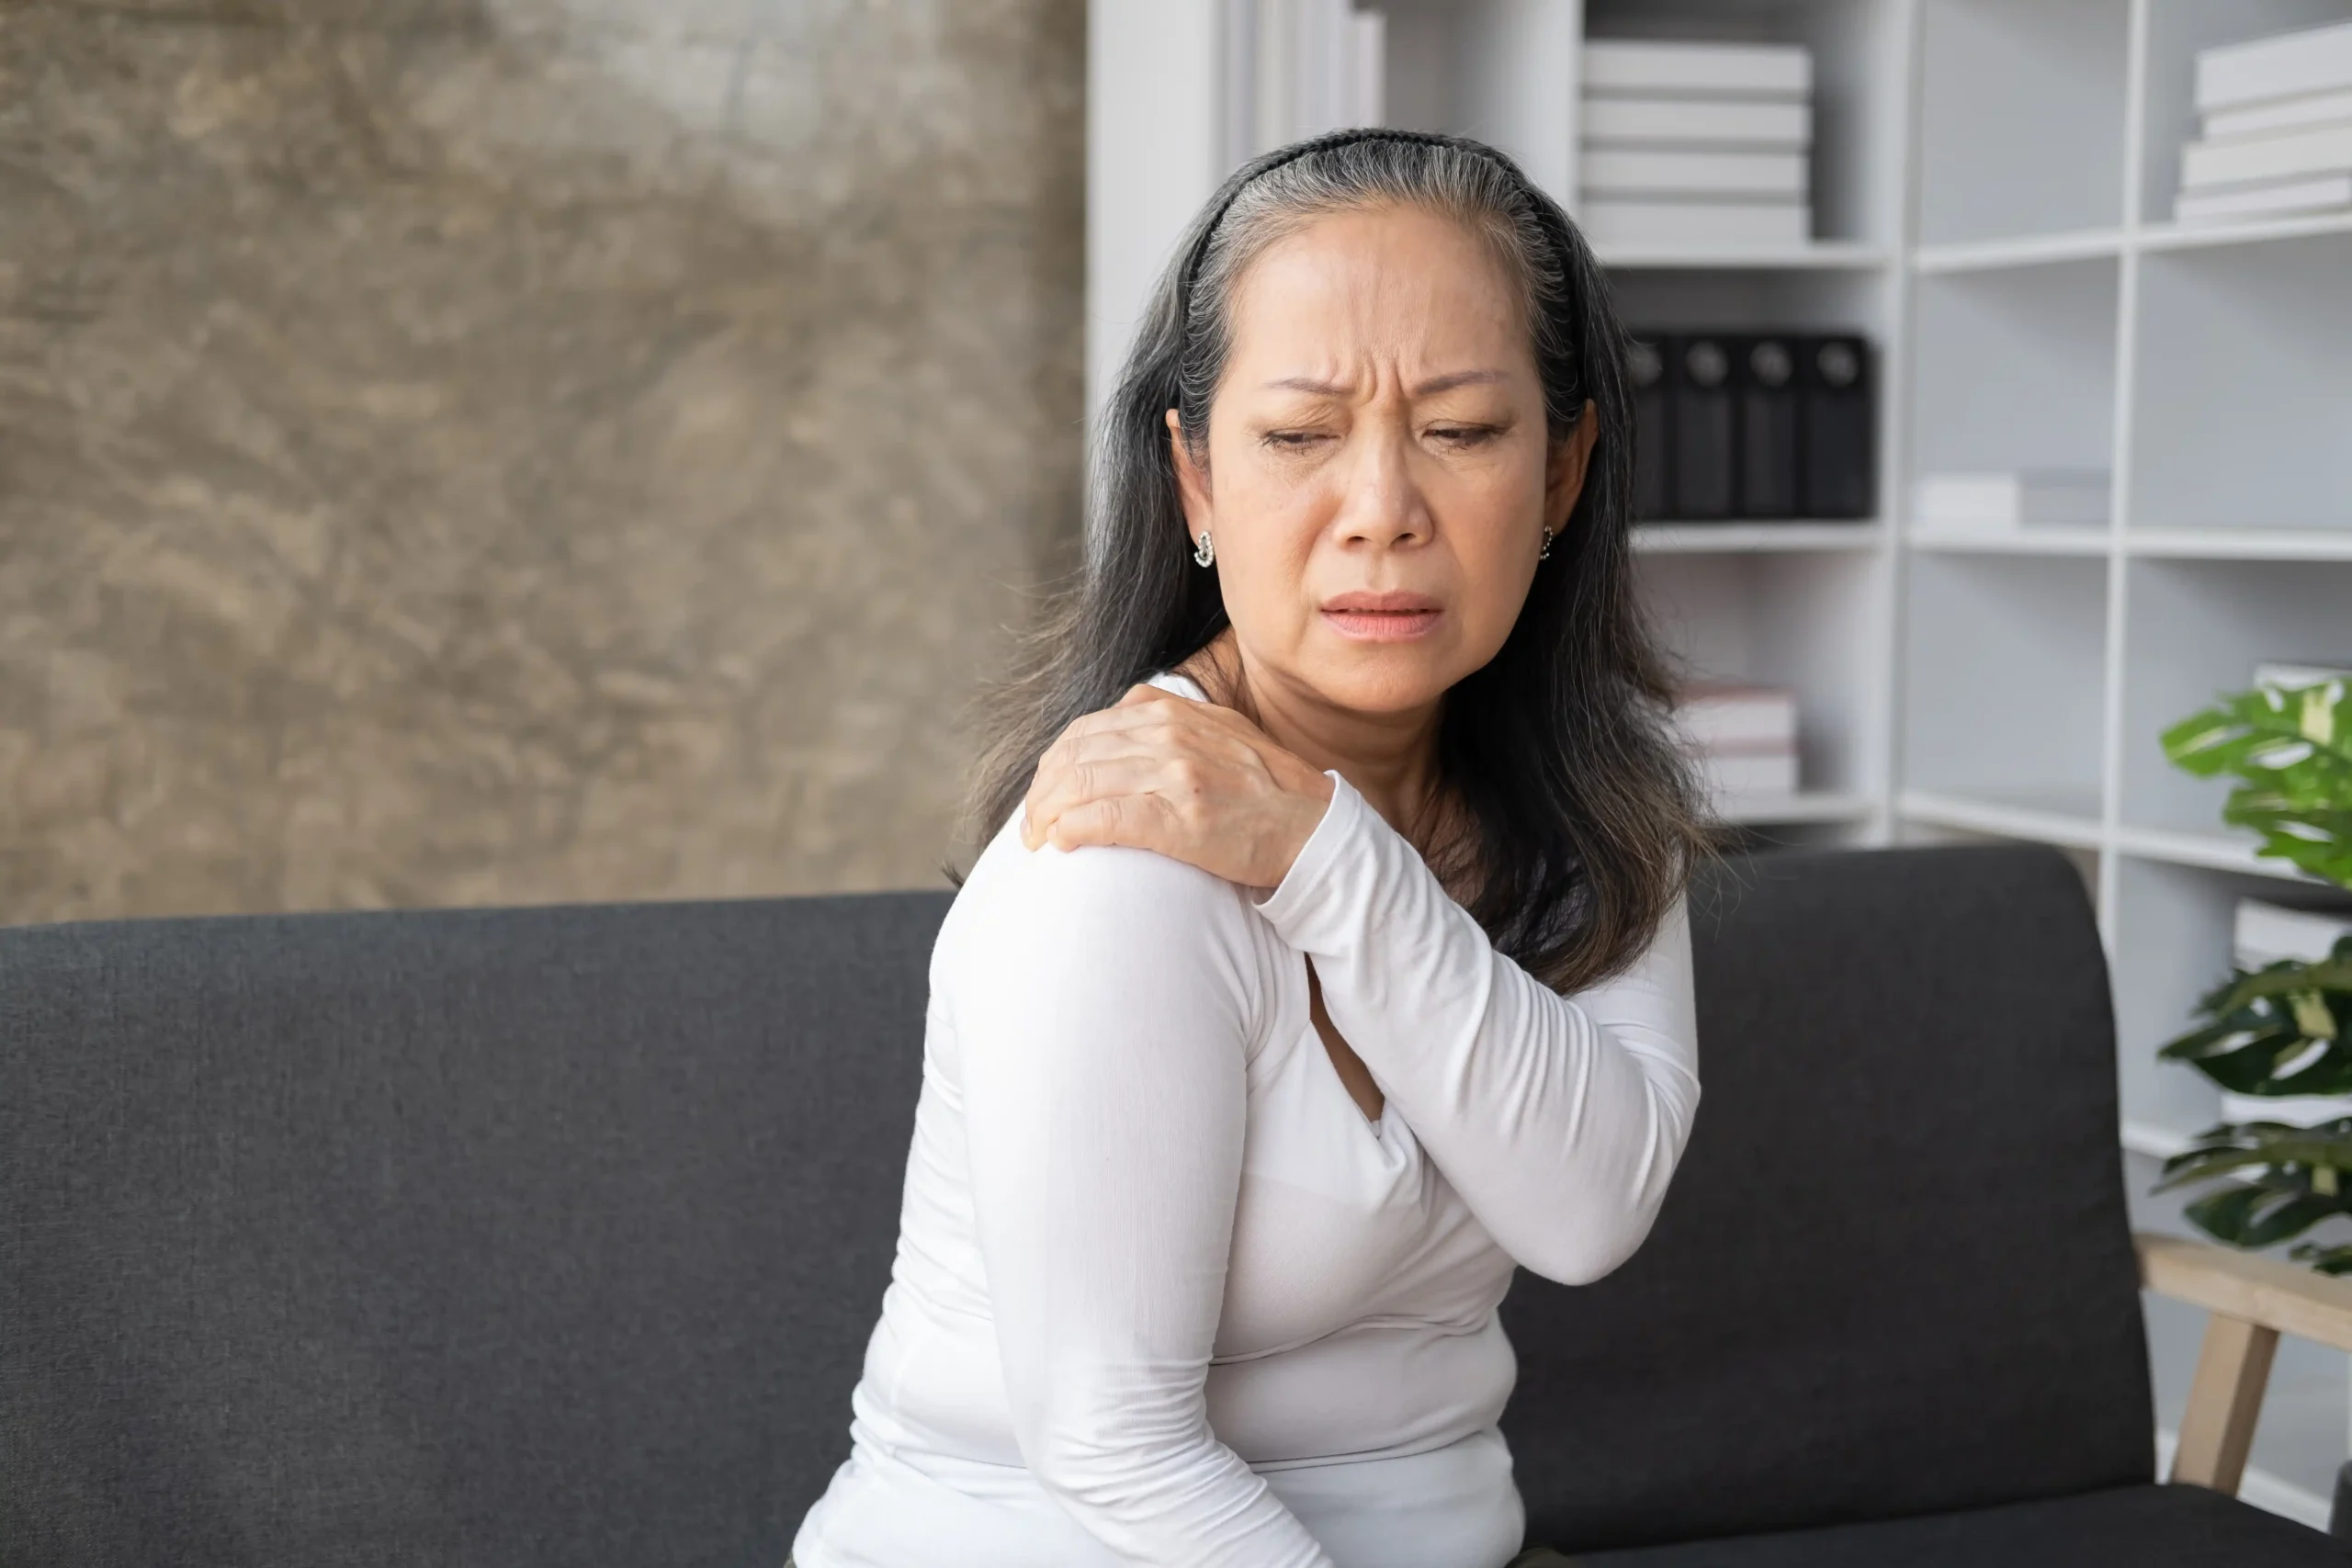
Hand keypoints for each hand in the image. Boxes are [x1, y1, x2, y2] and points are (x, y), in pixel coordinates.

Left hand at [1019, 683, 1337, 889]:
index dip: (1054, 765)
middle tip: (1031, 826)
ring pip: (1082, 785)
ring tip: (1038, 839)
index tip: (1044, 796)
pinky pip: (1106, 819)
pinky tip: (1062, 843)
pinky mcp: (1182, 819)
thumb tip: (1121, 715)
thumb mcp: (1218, 732)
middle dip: (1042, 793)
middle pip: (1074, 756)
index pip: (1086, 731)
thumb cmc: (1266, 790)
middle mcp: (1169, 735)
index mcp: (1172, 712)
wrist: (1314, 828)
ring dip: (1047, 815)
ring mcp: (1176, 775)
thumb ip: (1169, 720)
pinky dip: (1073, 829)